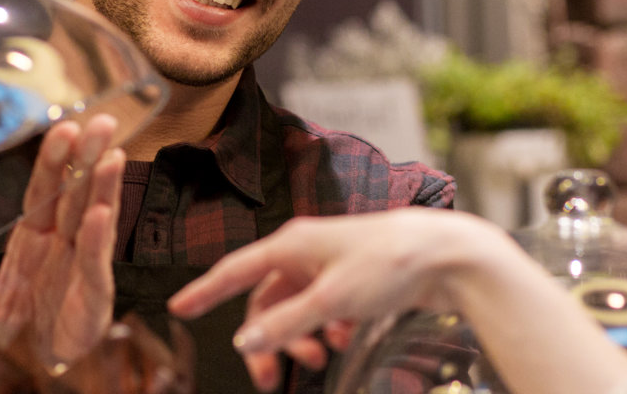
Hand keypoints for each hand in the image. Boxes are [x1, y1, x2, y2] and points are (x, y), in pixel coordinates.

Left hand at [0, 115, 124, 365]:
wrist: (38, 372)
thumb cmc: (13, 340)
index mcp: (33, 242)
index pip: (43, 193)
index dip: (52, 163)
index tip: (62, 130)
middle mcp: (62, 246)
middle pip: (75, 195)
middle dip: (87, 158)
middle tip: (102, 123)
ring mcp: (81, 267)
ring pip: (94, 218)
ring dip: (103, 187)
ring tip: (112, 155)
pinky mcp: (96, 295)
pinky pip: (95, 261)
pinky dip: (98, 237)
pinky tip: (101, 213)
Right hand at [168, 208, 505, 390]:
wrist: (445, 254)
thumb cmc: (389, 261)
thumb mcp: (330, 300)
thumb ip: (285, 324)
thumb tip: (246, 341)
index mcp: (291, 245)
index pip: (234, 271)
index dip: (205, 292)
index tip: (180, 308)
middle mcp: (306, 252)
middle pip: (267, 302)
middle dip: (269, 341)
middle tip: (270, 380)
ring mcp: (330, 266)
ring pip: (297, 310)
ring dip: (302, 337)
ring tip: (321, 356)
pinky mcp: (353, 280)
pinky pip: (324, 311)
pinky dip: (329, 329)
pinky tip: (346, 338)